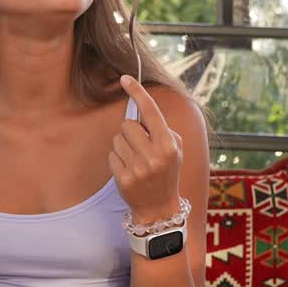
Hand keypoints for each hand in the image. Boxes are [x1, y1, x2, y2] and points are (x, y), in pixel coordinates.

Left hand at [108, 76, 182, 221]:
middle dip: (131, 132)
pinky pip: (112, 155)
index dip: (137, 92)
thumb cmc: (167, 172)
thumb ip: (160, 129)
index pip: (150, 112)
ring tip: (136, 160)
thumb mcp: (175, 149)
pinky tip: (129, 171)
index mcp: (168, 145)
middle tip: (140, 146)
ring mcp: (138, 169)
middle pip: (127, 125)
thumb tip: (138, 109)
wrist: (159, 208)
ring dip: (123, 146)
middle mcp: (154, 156)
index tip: (125, 78)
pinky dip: (118, 160)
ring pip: (117, 139)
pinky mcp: (123, 179)